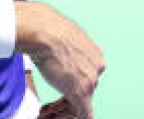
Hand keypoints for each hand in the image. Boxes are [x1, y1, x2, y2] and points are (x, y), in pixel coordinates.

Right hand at [16, 2, 103, 118]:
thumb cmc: (51, 32)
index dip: (76, 80)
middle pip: (87, 87)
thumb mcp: (68, 39)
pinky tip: (81, 118)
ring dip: (68, 103)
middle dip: (72, 92)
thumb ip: (72, 50)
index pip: (89, 74)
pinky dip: (82, 116)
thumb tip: (65, 52)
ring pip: (82, 99)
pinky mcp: (80, 93)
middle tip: (54, 95)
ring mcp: (89, 81)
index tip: (66, 82)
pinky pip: (84, 111)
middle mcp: (97, 68)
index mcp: (96, 55)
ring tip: (49, 103)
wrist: (46, 33)